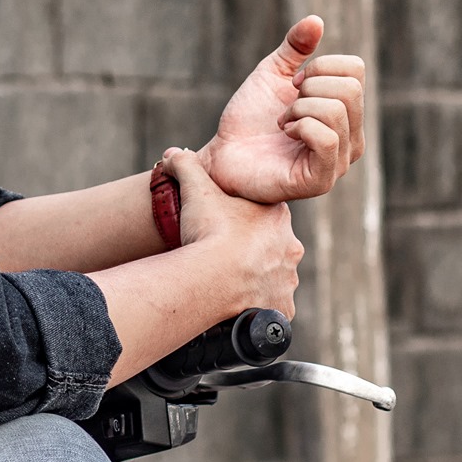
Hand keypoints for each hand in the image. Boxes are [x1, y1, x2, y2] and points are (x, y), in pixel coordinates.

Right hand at [159, 148, 302, 319]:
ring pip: (274, 278)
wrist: (212, 277)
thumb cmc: (209, 231)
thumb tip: (172, 154)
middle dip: (252, 251)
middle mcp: (289, 248)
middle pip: (272, 246)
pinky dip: (259, 306)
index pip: (264, 214)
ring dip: (256, 279)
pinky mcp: (281, 307)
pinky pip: (273, 307)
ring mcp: (287, 280)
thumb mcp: (195, 188)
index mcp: (277, 216)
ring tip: (228, 281)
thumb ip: (186, 165)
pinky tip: (240, 303)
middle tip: (223, 255)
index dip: (243, 219)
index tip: (223, 226)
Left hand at [199, 15, 366, 203]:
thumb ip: (295, 48)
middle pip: (350, 89)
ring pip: (335, 111)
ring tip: (282, 123)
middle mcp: (352, 138)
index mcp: (347, 112)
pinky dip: (299, 126)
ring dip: (297, 109)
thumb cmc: (250, 118)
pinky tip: (285, 134)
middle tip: (286, 107)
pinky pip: (326, 138)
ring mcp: (340, 161)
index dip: (318, 67)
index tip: (293, 85)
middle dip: (308, 89)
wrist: (223, 154)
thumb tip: (316, 20)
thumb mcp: (272, 73)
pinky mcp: (322, 179)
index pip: (355, 71)